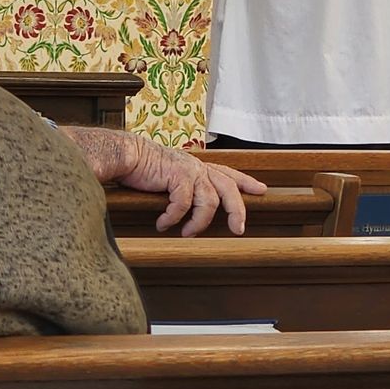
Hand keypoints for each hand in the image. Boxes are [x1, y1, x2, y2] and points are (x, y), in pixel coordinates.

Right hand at [123, 144, 267, 236]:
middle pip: (228, 188)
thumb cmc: (146, 167)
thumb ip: (186, 187)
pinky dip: (173, 218)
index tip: (261, 190)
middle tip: (238, 229)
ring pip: (208, 202)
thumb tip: (193, 209)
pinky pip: (182, 204)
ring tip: (187, 233)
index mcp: (199, 166)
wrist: (128, 154)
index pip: (229, 173)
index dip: (246, 181)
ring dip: (198, 223)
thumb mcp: (172, 176)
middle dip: (237, 210)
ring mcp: (189, 170)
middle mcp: (198, 167)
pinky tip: (162, 224)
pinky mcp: (177, 176)